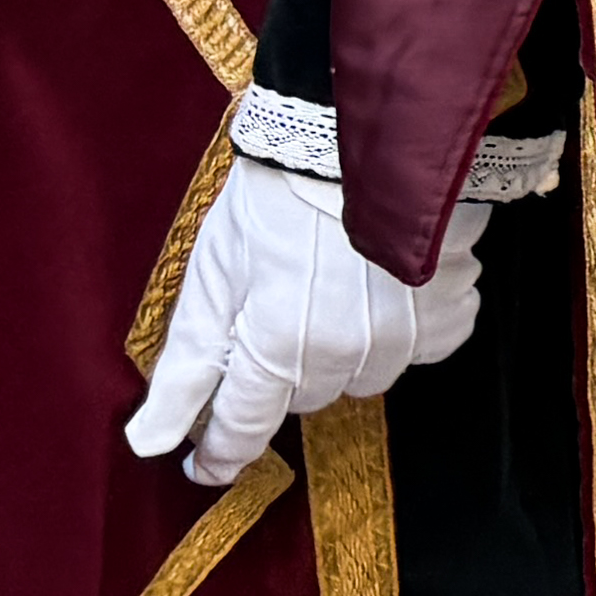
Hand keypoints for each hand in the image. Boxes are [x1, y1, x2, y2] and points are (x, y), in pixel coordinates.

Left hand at [125, 163, 484, 486]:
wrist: (358, 134)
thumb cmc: (272, 199)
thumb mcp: (211, 277)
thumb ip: (185, 368)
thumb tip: (149, 444)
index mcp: (276, 350)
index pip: (243, 430)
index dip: (219, 451)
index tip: (206, 461)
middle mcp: (341, 355)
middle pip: (305, 396)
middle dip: (285, 370)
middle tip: (280, 310)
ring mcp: (400, 335)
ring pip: (363, 376)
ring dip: (345, 350)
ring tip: (336, 287)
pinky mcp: (446, 307)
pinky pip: (424, 347)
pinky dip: (405, 328)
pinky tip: (386, 287)